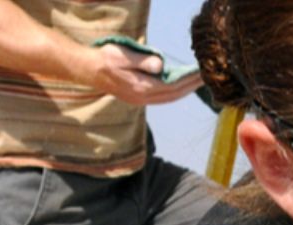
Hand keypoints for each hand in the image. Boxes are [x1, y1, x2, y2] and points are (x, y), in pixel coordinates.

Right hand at [86, 43, 202, 105]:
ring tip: (196, 83)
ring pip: (168, 98)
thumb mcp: (123, 55)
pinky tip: (179, 86)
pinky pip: (161, 98)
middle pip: (173, 95)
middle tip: (205, 78)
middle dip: (190, 87)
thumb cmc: (104, 58)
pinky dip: (173, 92)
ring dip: (183, 91)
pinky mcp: (136, 98)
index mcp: (141, 88)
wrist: (87, 69)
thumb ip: (143, 61)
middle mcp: (142, 98)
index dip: (189, 81)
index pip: (172, 86)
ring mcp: (139, 100)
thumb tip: (160, 65)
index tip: (201, 74)